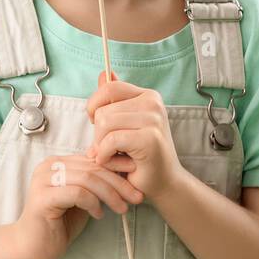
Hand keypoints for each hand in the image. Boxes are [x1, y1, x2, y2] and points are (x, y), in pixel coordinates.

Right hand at [13, 151, 143, 258]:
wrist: (33, 248)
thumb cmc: (59, 223)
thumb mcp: (82, 199)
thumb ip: (94, 183)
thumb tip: (122, 171)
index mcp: (57, 162)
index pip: (92, 159)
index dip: (117, 167)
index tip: (137, 177)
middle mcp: (48, 166)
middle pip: (92, 167)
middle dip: (118, 182)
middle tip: (136, 197)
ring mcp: (43, 180)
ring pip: (87, 178)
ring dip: (110, 194)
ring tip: (122, 208)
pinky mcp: (43, 198)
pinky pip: (77, 194)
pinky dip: (93, 203)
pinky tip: (99, 215)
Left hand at [85, 70, 184, 203]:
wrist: (163, 184)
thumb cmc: (140, 157)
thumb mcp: (123, 125)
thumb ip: (113, 101)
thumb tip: (103, 73)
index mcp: (147, 95)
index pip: (109, 87)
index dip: (94, 106)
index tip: (98, 125)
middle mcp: (153, 103)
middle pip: (103, 109)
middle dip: (98, 134)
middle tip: (112, 150)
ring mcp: (154, 119)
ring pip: (104, 124)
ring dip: (101, 147)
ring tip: (116, 156)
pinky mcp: (150, 138)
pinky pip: (111, 140)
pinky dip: (105, 156)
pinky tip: (115, 163)